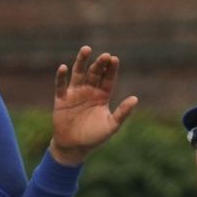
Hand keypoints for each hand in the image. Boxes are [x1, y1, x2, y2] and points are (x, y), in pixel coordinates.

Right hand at [49, 46, 137, 165]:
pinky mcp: (61, 99)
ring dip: (82, 61)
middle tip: (105, 55)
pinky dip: (61, 76)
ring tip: (87, 49)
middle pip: (95, 72)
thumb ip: (122, 112)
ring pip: (78, 73)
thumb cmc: (94, 137)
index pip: (108, 78)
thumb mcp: (111, 126)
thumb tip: (135, 99)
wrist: (74, 147)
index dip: (111, 69)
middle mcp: (89, 90)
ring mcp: (75, 93)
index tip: (114, 59)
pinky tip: (64, 67)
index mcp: (103, 95)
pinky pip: (61, 85)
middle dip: (100, 64)